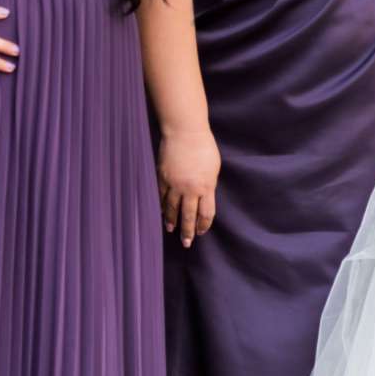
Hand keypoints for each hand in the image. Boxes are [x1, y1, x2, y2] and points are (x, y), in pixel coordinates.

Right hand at [159, 127, 219, 245]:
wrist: (185, 132)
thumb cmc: (204, 147)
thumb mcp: (213, 169)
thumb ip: (208, 185)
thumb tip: (204, 197)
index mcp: (206, 187)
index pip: (206, 213)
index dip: (203, 225)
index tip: (201, 232)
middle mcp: (190, 189)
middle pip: (189, 216)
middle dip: (187, 231)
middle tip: (186, 243)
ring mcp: (174, 184)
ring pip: (171, 208)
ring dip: (171, 220)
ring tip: (170, 229)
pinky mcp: (162, 177)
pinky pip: (161, 196)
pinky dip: (161, 206)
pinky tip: (161, 212)